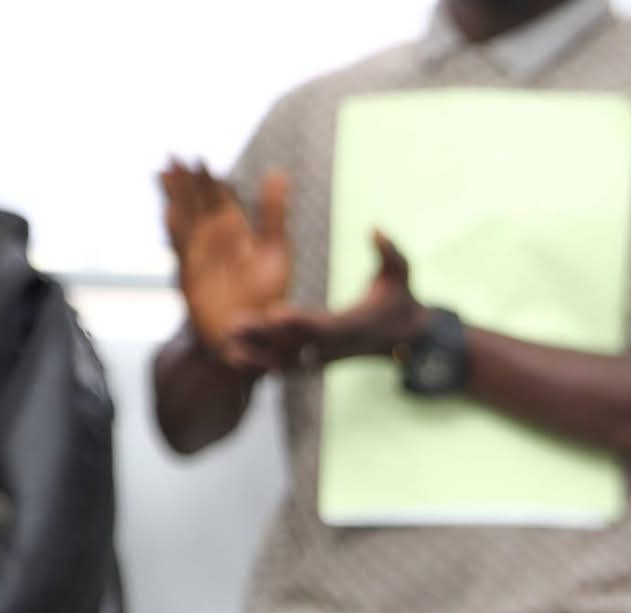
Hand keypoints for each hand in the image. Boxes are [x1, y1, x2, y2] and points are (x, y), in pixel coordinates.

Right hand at [159, 160, 289, 364]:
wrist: (248, 334)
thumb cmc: (265, 295)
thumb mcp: (274, 249)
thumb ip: (274, 213)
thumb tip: (279, 172)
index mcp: (237, 231)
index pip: (220, 199)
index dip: (210, 180)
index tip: (201, 158)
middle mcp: (215, 241)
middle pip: (197, 204)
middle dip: (186, 182)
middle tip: (174, 155)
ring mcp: (200, 256)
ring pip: (185, 220)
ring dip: (174, 198)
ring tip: (162, 173)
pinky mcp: (191, 276)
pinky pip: (183, 249)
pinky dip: (176, 230)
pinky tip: (169, 212)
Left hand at [229, 230, 426, 371]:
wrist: (406, 337)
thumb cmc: (401, 298)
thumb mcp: (402, 271)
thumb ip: (390, 251)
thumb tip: (376, 228)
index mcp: (352, 324)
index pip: (323, 325)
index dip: (299, 321)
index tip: (274, 313)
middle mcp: (335, 345)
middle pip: (295, 344)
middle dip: (264, 337)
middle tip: (232, 326)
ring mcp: (326, 356)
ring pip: (287, 361)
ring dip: (257, 355)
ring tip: (224, 345)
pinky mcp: (318, 361)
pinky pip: (288, 366)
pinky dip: (263, 366)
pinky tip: (236, 358)